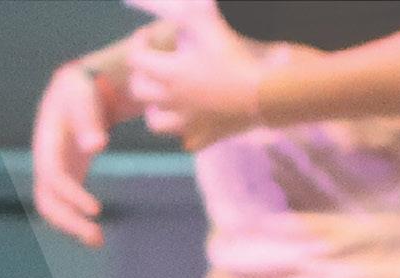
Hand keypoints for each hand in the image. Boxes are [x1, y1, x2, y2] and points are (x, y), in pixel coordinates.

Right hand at [31, 62, 110, 246]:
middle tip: (97, 237)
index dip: (70, 194)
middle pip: (45, 195)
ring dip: (70, 225)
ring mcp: (52, 165)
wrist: (82, 84)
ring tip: (97, 240)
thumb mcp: (84, 91)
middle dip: (67, 219)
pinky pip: (62, 201)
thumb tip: (95, 145)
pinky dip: (76, 217)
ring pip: (51, 203)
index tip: (96, 210)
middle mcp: (44, 154)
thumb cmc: (85, 84)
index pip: (52, 172)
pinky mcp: (65, 172)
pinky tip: (96, 232)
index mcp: (47, 136)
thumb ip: (88, 116)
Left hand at [129, 11, 266, 151]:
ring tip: (164, 101)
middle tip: (153, 67)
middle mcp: (172, 99)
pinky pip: (188, 142)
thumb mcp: (212, 28)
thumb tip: (185, 7)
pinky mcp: (207, 136)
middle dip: (141, 76)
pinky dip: (185, 134)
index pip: (135, 58)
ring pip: (155, 122)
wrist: (264, 96)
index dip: (138, 43)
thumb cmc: (236, 62)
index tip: (149, 36)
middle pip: (140, 91)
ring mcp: (188, 122)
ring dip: (155, 110)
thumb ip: (192, 16)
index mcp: (169, 72)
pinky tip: (192, 125)